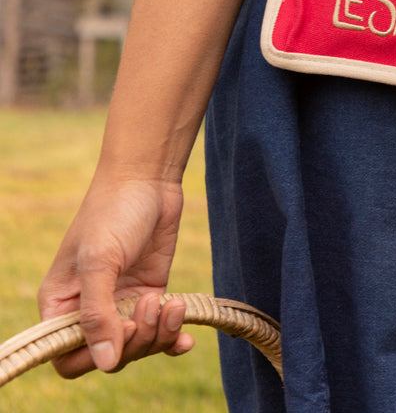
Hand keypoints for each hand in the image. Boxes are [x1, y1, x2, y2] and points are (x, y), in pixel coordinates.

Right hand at [38, 174, 194, 376]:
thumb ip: (98, 314)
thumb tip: (105, 362)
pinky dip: (173, 338)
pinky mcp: (150, 293)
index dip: (95, 355)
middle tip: (151, 303)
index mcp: (61, 305)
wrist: (147, 180)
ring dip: (160, 334)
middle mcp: (89, 309)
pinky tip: (187, 338)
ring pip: (138, 346)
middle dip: (137, 340)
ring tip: (173, 303)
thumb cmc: (113, 213)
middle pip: (110, 355)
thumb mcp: (100, 261)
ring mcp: (122, 303)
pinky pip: (160, 331)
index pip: (67, 357)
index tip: (124, 326)